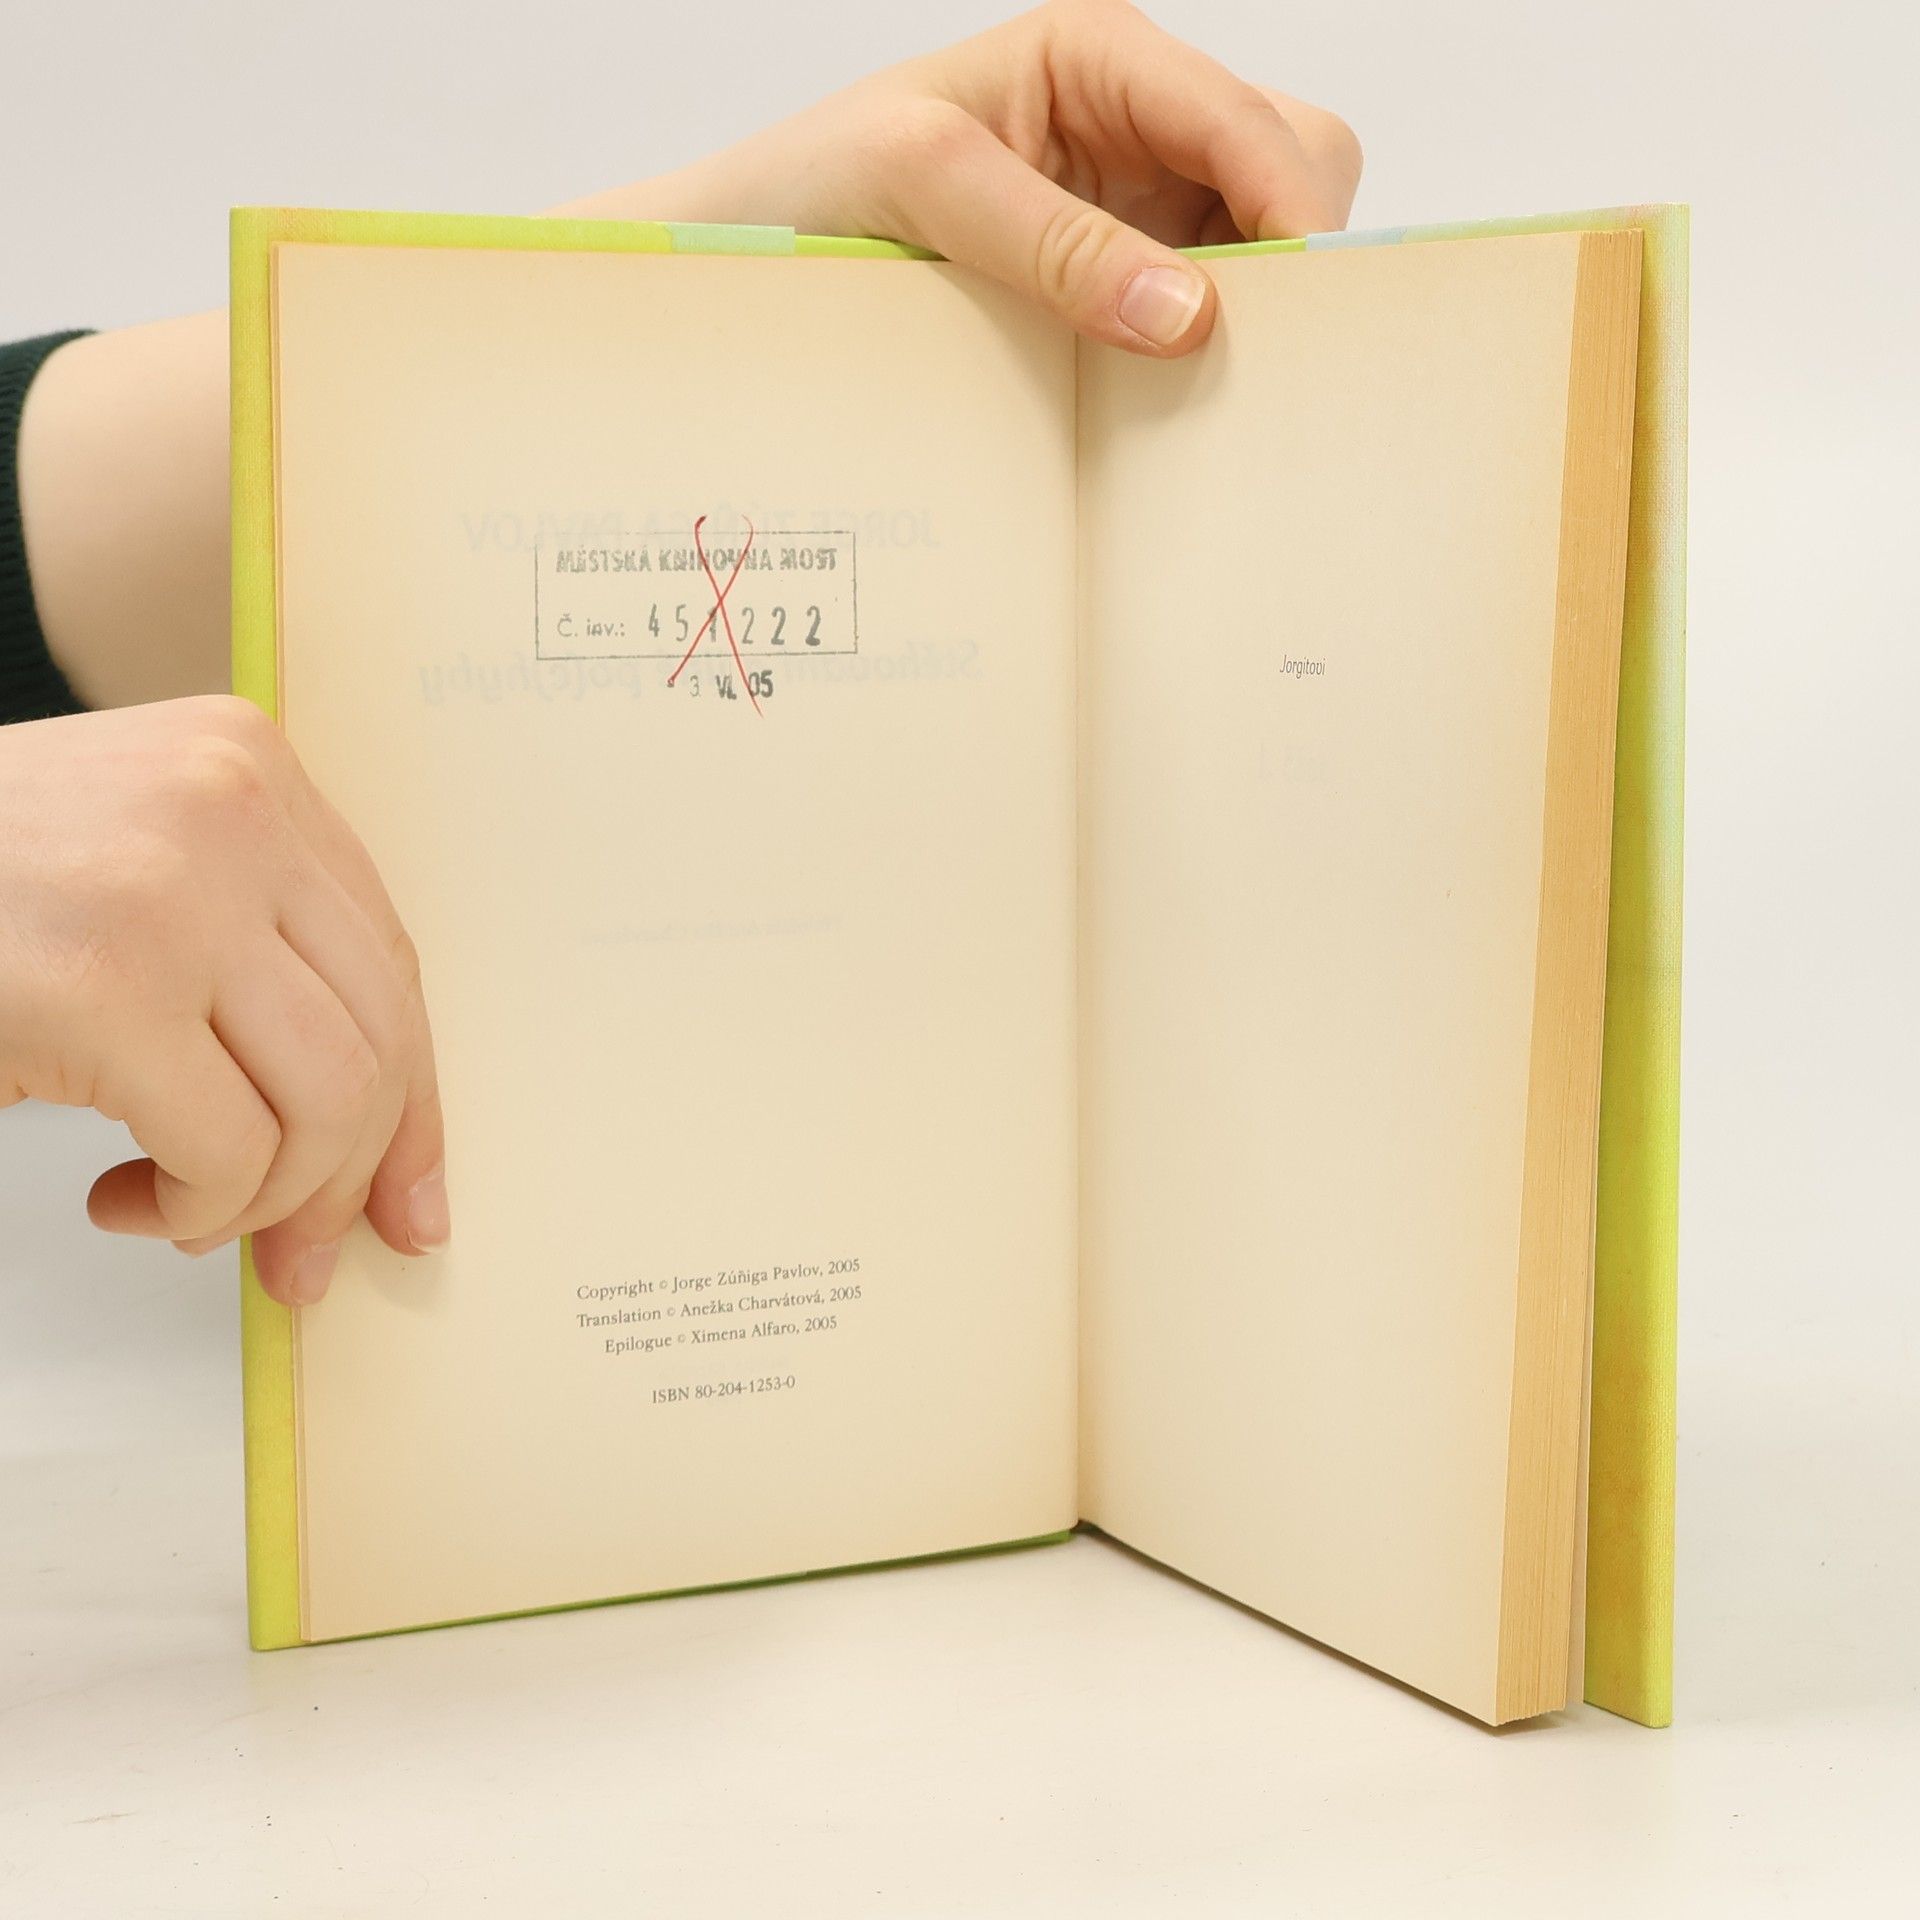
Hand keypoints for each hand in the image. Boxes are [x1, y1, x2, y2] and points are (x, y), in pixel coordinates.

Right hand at [0, 697, 446, 1304]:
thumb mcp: (139, 879)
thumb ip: (256, 965)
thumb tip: (373, 1156)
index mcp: (247, 767)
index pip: (390, 964)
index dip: (410, 1102)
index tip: (405, 1197)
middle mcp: (231, 806)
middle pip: (379, 1036)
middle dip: (350, 1177)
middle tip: (300, 1252)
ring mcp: (172, 889)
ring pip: (329, 1100)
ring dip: (268, 1198)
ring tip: (188, 1212)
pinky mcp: (104, 985)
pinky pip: (231, 1146)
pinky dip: (198, 1209)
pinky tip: (127, 1199)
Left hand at [557, 0, 1360, 356]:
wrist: (743, 255)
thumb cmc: (810, 185)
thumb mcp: (925, 184)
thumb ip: (1057, 241)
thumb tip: (1191, 316)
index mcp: (1101, 56)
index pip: (1253, 121)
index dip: (1293, 212)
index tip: (1297, 319)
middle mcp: (1132, 122)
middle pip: (1287, 171)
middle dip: (1286, 260)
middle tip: (1253, 364)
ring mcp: (1128, 206)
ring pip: (1258, 248)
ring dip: (1250, 316)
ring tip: (1207, 393)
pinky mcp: (1109, 281)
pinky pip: (1201, 312)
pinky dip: (1205, 355)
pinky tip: (1167, 399)